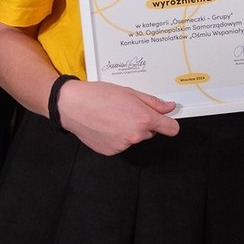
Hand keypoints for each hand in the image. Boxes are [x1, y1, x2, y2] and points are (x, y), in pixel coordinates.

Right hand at [55, 79, 178, 156]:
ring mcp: (123, 146)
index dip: (169, 123)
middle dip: (143, 123)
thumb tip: (169, 107)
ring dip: (128, 130)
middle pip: (150, 132)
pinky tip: (105, 126)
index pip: (171, 129)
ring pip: (134, 138)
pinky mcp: (112, 151)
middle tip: (126, 110)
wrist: (72, 106)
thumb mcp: (129, 92)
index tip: (164, 119)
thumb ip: (152, 102)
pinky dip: (116, 137)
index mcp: (143, 119)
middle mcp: (135, 135)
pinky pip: (121, 144)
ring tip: (111, 117)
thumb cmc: (98, 95)